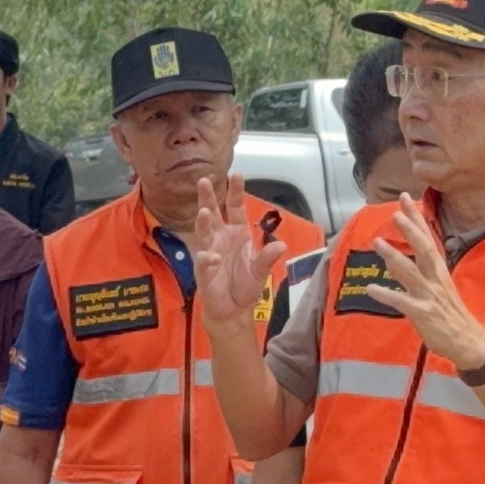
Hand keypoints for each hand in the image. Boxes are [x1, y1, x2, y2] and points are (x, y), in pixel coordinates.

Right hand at [190, 176, 287, 331]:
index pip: (235, 207)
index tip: (236, 174)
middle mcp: (221, 238)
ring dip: (203, 222)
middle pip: (213, 213)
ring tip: (203, 211)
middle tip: (204, 180)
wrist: (233, 309)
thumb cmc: (245, 286)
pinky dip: (206, 258)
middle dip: (208, 197)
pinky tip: (211, 256)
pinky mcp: (203, 270)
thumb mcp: (261, 271)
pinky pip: (203, 261)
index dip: (235, 192)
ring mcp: (209, 252)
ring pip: (203, 232)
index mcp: (236, 232)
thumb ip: (268, 257)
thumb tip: (282, 244)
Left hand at [365, 197, 484, 370]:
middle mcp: (435, 279)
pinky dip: (386, 294)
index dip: (417, 219)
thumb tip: (393, 260)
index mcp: (439, 271)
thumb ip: (415, 274)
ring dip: (393, 256)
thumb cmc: (451, 315)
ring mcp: (429, 295)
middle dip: (411, 230)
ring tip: (377, 243)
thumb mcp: (436, 288)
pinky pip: (402, 301)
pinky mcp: (423, 313)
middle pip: (424, 249)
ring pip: (411, 272)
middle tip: (395, 213)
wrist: (468, 341)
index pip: (428, 239)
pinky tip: (371, 289)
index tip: (407, 198)